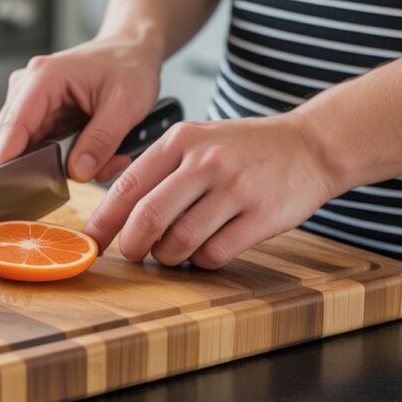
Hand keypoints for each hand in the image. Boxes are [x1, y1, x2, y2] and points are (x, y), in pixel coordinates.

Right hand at [0, 37, 161, 181]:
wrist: (132, 50)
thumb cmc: (129, 66)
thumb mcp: (125, 105)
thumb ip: (101, 141)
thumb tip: (77, 173)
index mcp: (44, 78)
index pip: (13, 126)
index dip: (6, 162)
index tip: (4, 191)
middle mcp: (29, 88)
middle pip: (13, 142)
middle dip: (44, 167)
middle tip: (83, 176)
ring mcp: (32, 101)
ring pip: (28, 148)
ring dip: (61, 164)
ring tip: (103, 161)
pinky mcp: (41, 114)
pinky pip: (42, 146)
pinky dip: (67, 158)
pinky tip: (97, 154)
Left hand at [84, 113, 342, 268]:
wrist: (310, 145)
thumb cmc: (243, 150)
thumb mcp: (197, 141)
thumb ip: (159, 171)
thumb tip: (114, 215)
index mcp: (181, 140)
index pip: (128, 187)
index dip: (104, 221)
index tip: (91, 242)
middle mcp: (206, 161)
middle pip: (148, 217)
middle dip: (132, 245)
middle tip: (133, 254)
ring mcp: (236, 187)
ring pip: (180, 241)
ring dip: (168, 257)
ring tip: (173, 251)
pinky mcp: (262, 215)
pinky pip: (215, 253)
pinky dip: (201, 261)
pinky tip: (206, 250)